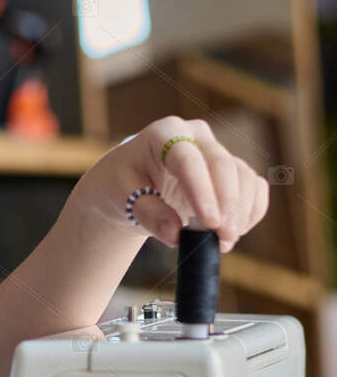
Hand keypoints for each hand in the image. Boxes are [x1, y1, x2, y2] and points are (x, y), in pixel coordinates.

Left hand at [81, 116, 269, 252]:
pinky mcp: (232, 172)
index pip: (188, 159)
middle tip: (223, 239)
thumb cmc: (122, 186)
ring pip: (243, 177)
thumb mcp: (122, 197)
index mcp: (165, 133)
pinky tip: (234, 232)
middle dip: (227, 206)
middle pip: (223, 166)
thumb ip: (148, 214)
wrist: (129, 188)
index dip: (202, 190)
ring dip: (240, 213)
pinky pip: (254, 188)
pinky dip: (250, 212)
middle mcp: (197, 137)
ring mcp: (217, 152)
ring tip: (223, 242)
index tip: (210, 222)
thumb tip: (176, 234)